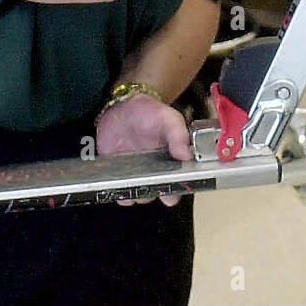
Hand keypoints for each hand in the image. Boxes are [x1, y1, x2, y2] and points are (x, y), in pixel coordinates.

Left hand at [95, 93, 191, 207]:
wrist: (118, 109)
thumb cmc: (147, 113)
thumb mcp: (167, 118)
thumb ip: (178, 135)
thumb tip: (186, 154)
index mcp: (175, 160)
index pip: (182, 183)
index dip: (179, 188)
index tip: (173, 186)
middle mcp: (159, 173)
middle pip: (161, 194)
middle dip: (155, 192)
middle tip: (149, 179)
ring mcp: (140, 177)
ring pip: (141, 196)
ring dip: (137, 192)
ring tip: (132, 175)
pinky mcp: (121, 179)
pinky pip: (121, 195)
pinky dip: (119, 192)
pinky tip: (119, 179)